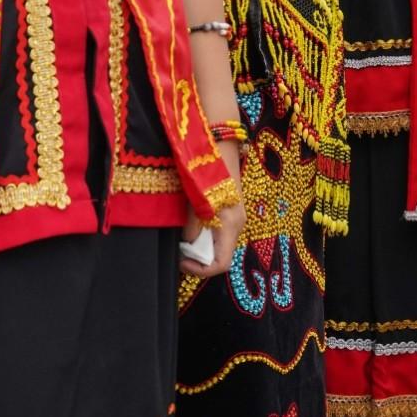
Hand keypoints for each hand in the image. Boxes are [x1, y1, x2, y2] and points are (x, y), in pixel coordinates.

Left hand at [182, 146, 244, 279]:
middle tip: (179, 252)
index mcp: (231, 225)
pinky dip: (204, 237)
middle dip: (199, 258)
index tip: (182, 262)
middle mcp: (237, 225)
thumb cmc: (207, 174)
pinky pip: (219, 234)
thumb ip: (192, 228)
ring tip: (183, 241)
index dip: (200, 269)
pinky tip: (191, 228)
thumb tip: (187, 244)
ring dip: (200, 247)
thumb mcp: (195, 203)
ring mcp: (236, 218)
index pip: (221, 264)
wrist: (220, 148)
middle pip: (221, 256)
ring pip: (219, 245)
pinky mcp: (231, 211)